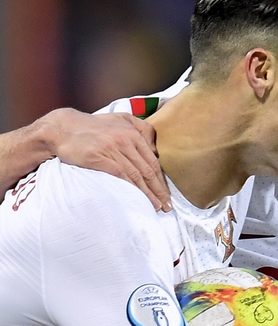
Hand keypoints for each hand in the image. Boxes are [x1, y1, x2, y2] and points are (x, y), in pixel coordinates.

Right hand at [44, 109, 170, 210]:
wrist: (63, 128)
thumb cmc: (93, 126)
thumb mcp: (121, 119)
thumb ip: (141, 129)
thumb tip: (155, 150)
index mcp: (134, 132)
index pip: (153, 161)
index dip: (162, 179)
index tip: (167, 193)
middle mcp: (126, 140)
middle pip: (148, 170)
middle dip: (159, 190)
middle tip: (167, 206)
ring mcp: (113, 149)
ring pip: (137, 175)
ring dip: (148, 193)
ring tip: (155, 206)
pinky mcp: (99, 158)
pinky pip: (121, 175)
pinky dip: (132, 189)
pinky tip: (137, 199)